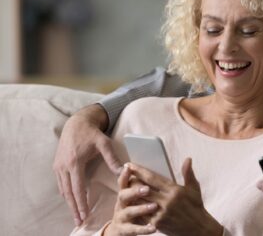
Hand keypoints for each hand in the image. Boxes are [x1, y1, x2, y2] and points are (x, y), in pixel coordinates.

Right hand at [53, 104, 122, 225]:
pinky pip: (61, 183)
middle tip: (79, 222)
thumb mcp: (105, 144)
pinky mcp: (56, 165)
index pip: (78, 188)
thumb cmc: (92, 133)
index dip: (81, 203)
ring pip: (63, 190)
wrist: (77, 122)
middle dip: (74, 208)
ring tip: (76, 215)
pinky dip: (66, 194)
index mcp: (75, 162)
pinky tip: (71, 201)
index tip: (85, 215)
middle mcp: (64, 166)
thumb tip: (124, 172)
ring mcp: (58, 166)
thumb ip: (113, 159)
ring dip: (69, 203)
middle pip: (68, 193)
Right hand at [105, 164, 157, 235]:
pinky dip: (143, 229)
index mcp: (125, 193)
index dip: (125, 174)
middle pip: (124, 195)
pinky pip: (133, 229)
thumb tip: (152, 170)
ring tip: (154, 206)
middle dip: (134, 191)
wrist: (121, 230)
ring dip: (141, 209)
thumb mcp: (135, 197)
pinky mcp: (124, 230)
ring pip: (129, 212)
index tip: (129, 167)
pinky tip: (153, 228)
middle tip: (147, 189)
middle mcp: (121, 204)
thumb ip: (141, 184)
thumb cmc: (133, 208)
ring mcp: (121, 217)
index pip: (124, 181)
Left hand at [127, 159, 223, 235]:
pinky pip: (142, 214)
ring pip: (140, 201)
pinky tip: (130, 202)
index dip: (140, 171)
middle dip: (132, 181)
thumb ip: (188, 173)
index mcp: (175, 190)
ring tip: (125, 187)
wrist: (197, 228)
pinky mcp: (157, 223)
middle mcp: (167, 201)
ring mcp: (161, 213)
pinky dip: (135, 207)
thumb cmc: (196, 207)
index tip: (131, 165)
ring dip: (131, 194)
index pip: (153, 178)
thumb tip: (187, 159)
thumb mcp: (194, 189)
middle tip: (124, 174)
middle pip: (143, 189)